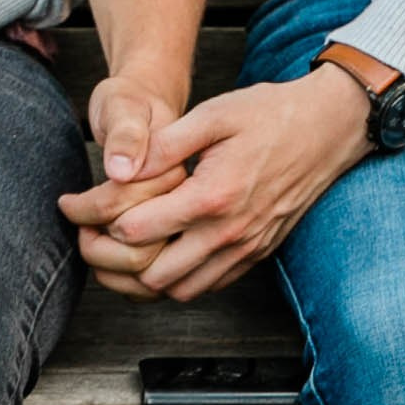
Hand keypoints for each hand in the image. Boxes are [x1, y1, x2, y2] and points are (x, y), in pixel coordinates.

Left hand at [60, 66, 372, 301]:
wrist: (329, 128)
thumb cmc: (272, 114)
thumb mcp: (214, 113)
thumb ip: (165, 145)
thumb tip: (121, 168)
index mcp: (213, 195)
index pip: (137, 229)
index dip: (95, 220)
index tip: (74, 207)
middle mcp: (230, 232)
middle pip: (151, 274)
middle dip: (109, 261)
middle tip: (87, 237)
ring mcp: (246, 248)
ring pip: (179, 291)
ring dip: (141, 280)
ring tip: (115, 253)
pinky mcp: (257, 254)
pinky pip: (207, 287)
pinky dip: (176, 282)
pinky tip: (158, 258)